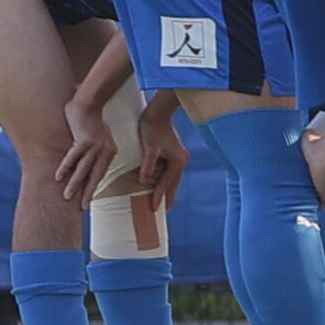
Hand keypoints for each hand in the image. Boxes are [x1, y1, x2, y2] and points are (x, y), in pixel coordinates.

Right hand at [49, 103, 118, 207]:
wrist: (90, 101)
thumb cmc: (92, 118)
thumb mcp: (100, 135)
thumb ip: (97, 148)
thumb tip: (91, 158)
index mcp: (110, 150)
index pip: (100, 173)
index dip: (94, 186)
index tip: (88, 198)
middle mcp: (104, 150)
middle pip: (94, 176)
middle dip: (88, 193)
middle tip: (83, 207)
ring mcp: (94, 146)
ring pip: (83, 169)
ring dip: (74, 184)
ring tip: (67, 196)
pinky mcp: (84, 140)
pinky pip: (72, 157)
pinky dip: (65, 167)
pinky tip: (58, 177)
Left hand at [125, 96, 190, 224]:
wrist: (157, 111)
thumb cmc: (152, 128)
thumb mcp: (150, 148)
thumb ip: (148, 166)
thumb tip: (144, 181)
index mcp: (178, 162)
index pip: (166, 184)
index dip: (159, 197)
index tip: (153, 209)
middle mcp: (180, 161)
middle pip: (172, 184)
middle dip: (166, 197)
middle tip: (161, 213)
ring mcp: (177, 157)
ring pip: (170, 179)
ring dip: (163, 189)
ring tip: (158, 202)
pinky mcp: (171, 154)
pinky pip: (166, 172)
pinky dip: (161, 180)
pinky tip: (156, 185)